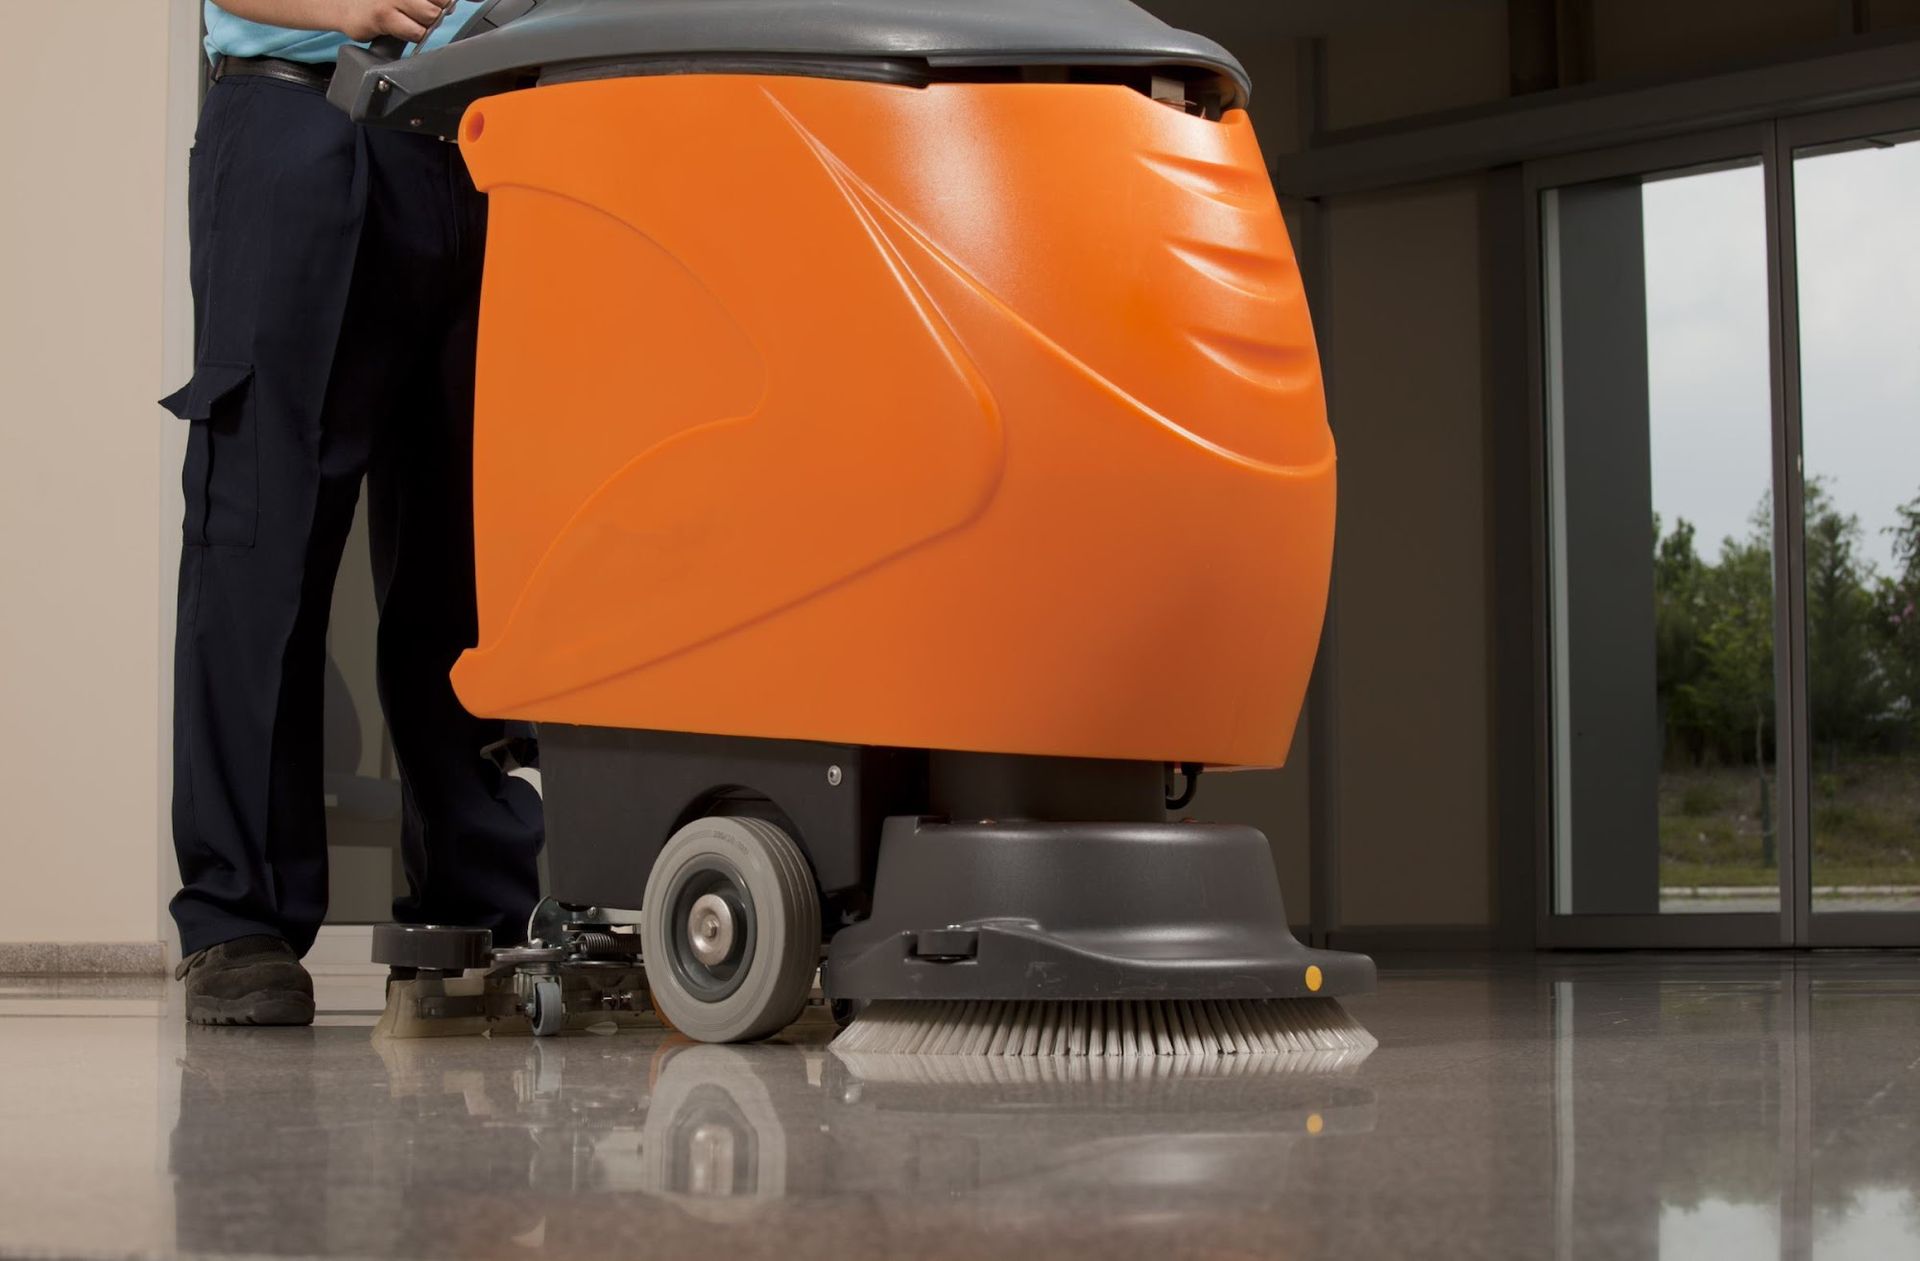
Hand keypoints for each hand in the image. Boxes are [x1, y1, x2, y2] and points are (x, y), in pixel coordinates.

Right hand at [335, 0, 452, 42]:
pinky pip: (415, 32)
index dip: (444, 1)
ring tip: (408, 21)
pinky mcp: (383, 15)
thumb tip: (450, 5)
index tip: (439, 4)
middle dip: (436, 12)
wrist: (343, 3)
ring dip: (425, 25)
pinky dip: (414, 35)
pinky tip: (401, 29)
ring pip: (431, 16)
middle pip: (442, 2)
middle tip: (419, 14)